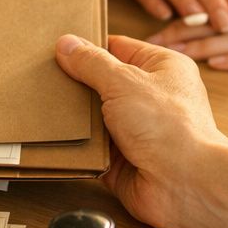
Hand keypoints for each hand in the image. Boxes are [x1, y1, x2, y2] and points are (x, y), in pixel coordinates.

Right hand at [53, 34, 227, 227]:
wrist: (184, 184)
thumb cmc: (170, 127)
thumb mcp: (124, 81)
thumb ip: (92, 63)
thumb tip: (67, 44)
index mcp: (161, 68)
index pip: (118, 48)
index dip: (89, 47)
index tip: (57, 47)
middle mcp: (151, 98)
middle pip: (103, 83)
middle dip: (77, 83)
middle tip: (42, 75)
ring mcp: (136, 130)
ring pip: (94, 116)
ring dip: (75, 116)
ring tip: (43, 104)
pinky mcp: (122, 160)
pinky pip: (92, 148)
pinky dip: (77, 145)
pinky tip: (54, 136)